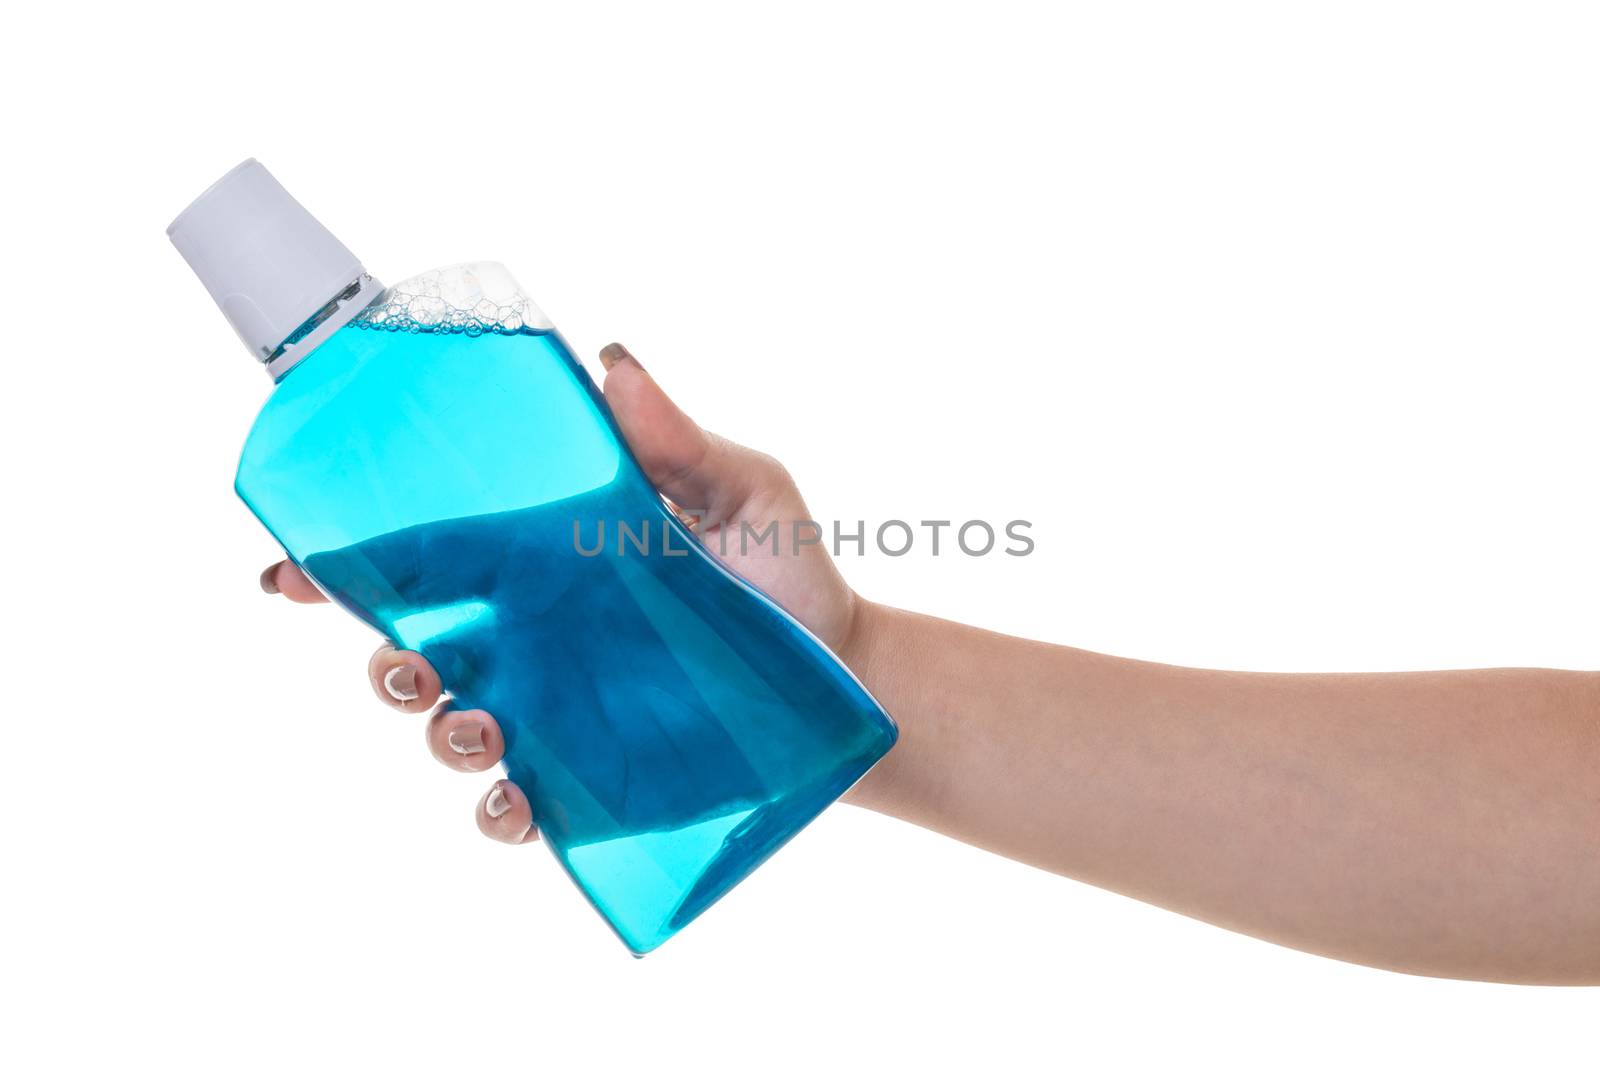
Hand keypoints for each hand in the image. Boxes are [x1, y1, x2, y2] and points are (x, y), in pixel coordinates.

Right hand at [258, 341, 864, 845]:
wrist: (845, 663)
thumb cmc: (785, 567)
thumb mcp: (743, 490)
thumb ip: (680, 441)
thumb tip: (614, 361)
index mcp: (542, 557)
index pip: (424, 557)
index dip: (341, 566)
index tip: (288, 569)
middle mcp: (532, 635)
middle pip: (412, 648)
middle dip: (378, 658)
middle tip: (402, 659)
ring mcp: (557, 710)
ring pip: (449, 729)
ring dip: (436, 733)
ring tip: (478, 726)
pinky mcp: (593, 777)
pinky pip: (517, 806)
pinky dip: (498, 812)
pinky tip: (514, 800)